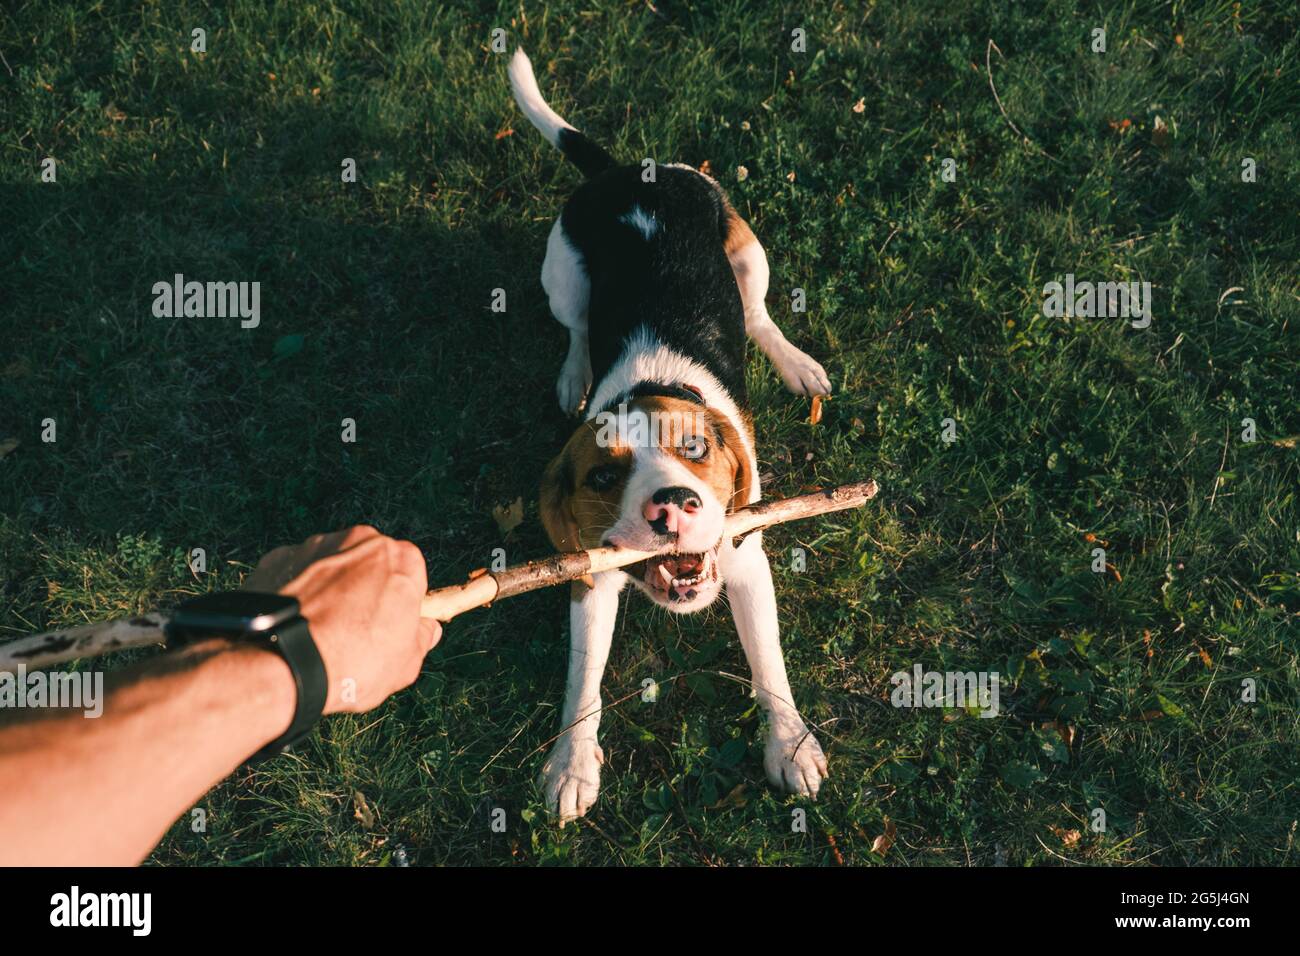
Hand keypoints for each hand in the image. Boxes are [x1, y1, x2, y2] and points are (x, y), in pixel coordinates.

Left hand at [244, 526, 441, 713]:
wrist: (284, 663)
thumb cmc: (354, 661)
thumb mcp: (405, 662)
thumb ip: (420, 639)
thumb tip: (426, 630)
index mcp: (400, 558)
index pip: (410, 572)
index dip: (402, 601)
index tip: (391, 625)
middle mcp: (359, 540)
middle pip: (369, 563)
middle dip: (365, 588)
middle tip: (355, 630)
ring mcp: (315, 546)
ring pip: (330, 566)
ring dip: (329, 589)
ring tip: (319, 632)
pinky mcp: (278, 558)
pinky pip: (295, 574)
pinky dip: (295, 593)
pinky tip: (293, 625)